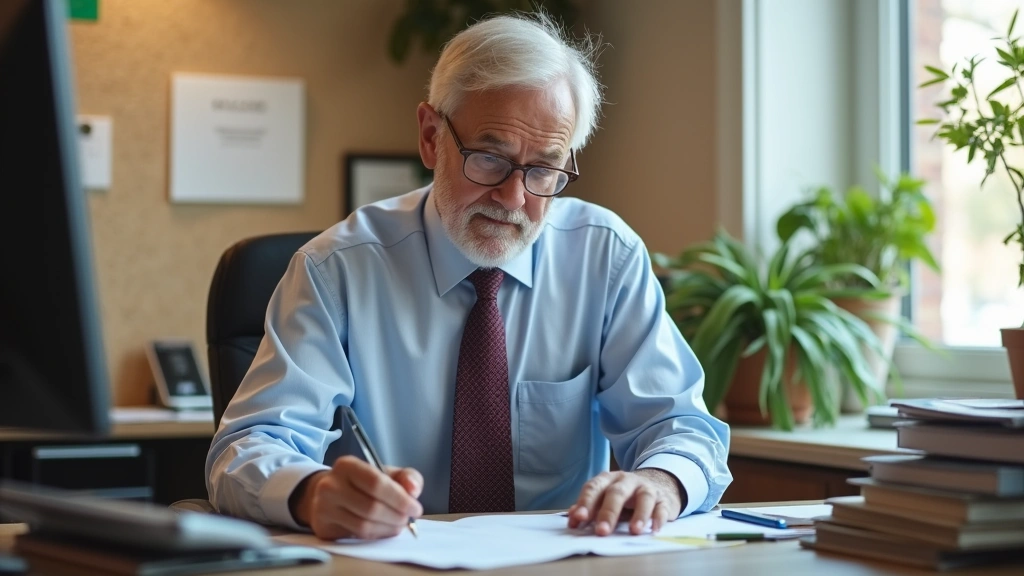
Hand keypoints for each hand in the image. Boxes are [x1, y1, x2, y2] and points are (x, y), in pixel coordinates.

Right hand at [289, 455, 423, 539]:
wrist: (328, 494)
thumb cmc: (362, 483)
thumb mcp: (385, 473)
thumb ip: (406, 477)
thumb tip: (413, 490)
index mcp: (346, 466)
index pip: (376, 483)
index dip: (399, 498)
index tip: (415, 508)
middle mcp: (330, 485)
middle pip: (371, 507)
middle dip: (396, 516)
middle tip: (408, 520)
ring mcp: (323, 508)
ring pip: (364, 525)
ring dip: (388, 528)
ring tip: (398, 525)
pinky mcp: (323, 528)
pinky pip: (356, 536)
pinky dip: (376, 535)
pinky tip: (384, 530)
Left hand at [567, 469, 683, 535]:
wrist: (657, 485)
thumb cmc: (625, 496)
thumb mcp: (605, 498)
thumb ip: (589, 507)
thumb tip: (572, 516)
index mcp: (608, 479)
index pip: (594, 487)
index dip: (585, 502)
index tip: (578, 519)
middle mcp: (626, 480)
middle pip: (616, 492)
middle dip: (608, 512)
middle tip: (602, 531)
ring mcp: (646, 488)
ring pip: (643, 497)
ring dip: (639, 514)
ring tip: (634, 531)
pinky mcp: (663, 499)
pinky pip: (662, 507)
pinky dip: (658, 518)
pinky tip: (654, 529)